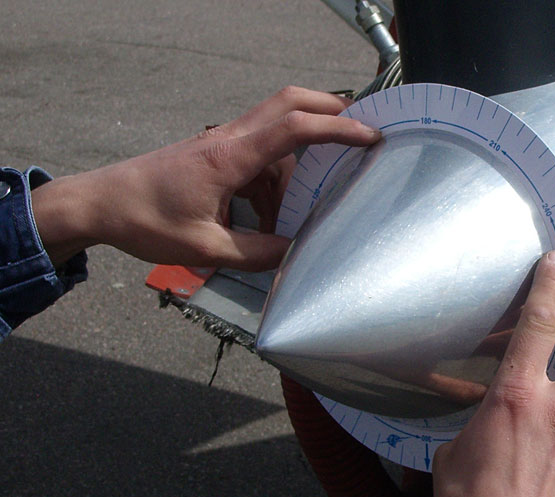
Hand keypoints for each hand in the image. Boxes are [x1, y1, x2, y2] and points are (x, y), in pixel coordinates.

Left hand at [31, 87, 380, 269]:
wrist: (99, 204)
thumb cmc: (144, 220)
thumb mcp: (205, 248)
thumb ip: (256, 252)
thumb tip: (294, 253)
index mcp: (230, 156)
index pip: (295, 127)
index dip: (338, 128)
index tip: (371, 137)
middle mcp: (229, 139)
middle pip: (290, 102)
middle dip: (331, 108)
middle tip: (362, 130)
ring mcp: (222, 143)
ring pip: (277, 132)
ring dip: (300, 158)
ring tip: (311, 200)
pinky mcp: (216, 155)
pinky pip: (260, 157)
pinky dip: (276, 179)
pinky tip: (272, 217)